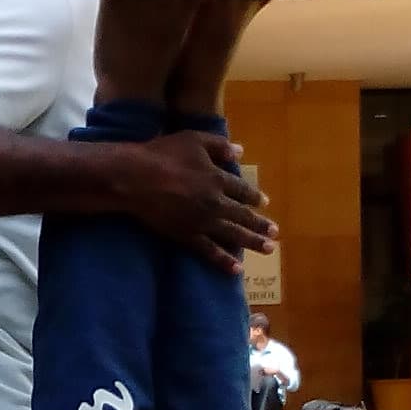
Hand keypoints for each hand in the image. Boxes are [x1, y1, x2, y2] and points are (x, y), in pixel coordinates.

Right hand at [104, 132, 275, 269]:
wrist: (135, 178)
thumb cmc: (163, 154)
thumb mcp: (194, 140)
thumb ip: (219, 145)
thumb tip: (240, 151)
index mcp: (218, 179)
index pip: (243, 191)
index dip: (255, 197)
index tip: (265, 203)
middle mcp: (216, 203)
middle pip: (244, 216)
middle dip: (261, 225)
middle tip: (275, 233)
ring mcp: (202, 222)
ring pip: (233, 235)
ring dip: (253, 243)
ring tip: (268, 249)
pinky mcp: (187, 236)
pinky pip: (210, 251)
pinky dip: (224, 261)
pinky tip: (237, 269)